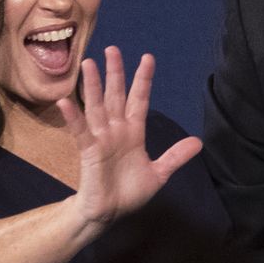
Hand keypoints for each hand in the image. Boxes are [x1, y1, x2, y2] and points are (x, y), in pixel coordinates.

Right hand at [58, 47, 202, 226]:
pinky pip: (80, 131)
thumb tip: (198, 142)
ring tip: (88, 63)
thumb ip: (175, 156)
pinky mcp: (89, 151)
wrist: (109, 213)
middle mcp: (116, 130)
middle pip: (115, 96)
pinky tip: (66, 102)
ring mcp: (101, 139)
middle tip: (112, 49)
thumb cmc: (129, 192)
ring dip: (92, 86)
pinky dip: (73, 117)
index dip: (143, 80)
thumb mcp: (158, 173)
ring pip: (96, 106)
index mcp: (134, 132)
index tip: (148, 58)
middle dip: (115, 73)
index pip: (139, 100)